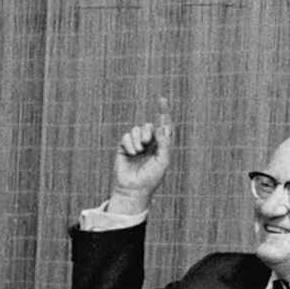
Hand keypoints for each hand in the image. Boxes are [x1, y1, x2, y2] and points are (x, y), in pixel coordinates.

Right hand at [108, 97, 172, 214]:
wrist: (134, 188)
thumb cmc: (151, 177)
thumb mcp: (163, 160)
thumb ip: (165, 143)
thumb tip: (162, 126)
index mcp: (161, 145)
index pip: (164, 125)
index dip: (163, 112)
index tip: (162, 99)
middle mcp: (149, 143)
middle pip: (149, 125)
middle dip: (148, 132)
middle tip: (147, 143)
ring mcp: (136, 144)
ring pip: (137, 129)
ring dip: (139, 139)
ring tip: (139, 151)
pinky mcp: (124, 147)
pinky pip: (126, 136)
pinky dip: (130, 144)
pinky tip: (132, 153)